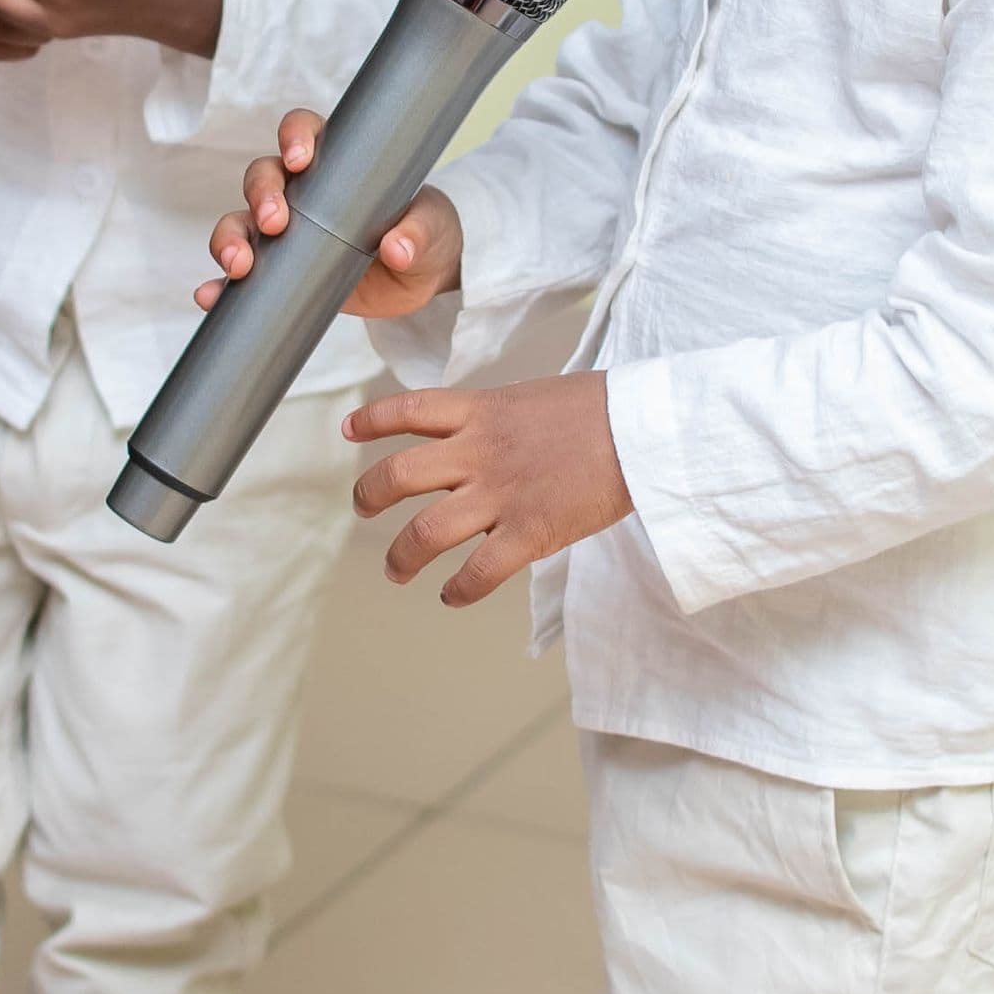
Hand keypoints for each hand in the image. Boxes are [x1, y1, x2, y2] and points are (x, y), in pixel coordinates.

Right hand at [197, 122, 464, 317]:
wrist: (421, 281)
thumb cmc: (426, 234)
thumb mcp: (433, 228)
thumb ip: (418, 232)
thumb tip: (397, 249)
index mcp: (337, 163)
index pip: (303, 133)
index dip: (294, 137)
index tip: (298, 160)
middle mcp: (302, 192)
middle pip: (261, 177)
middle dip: (260, 195)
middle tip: (275, 223)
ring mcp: (285, 232)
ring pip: (240, 221)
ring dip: (230, 238)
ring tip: (239, 266)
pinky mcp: (277, 270)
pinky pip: (237, 274)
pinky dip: (220, 285)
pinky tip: (213, 296)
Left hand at [343, 372, 629, 605]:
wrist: (644, 429)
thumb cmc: (600, 411)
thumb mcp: (532, 398)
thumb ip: (496, 420)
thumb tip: (480, 435)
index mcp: (479, 412)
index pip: (408, 409)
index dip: (372, 419)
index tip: (349, 429)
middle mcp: (477, 452)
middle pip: (397, 475)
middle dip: (369, 496)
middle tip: (363, 510)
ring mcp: (500, 494)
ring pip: (425, 532)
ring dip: (401, 556)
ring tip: (396, 569)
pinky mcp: (529, 532)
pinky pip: (478, 572)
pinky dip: (458, 590)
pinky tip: (452, 595)